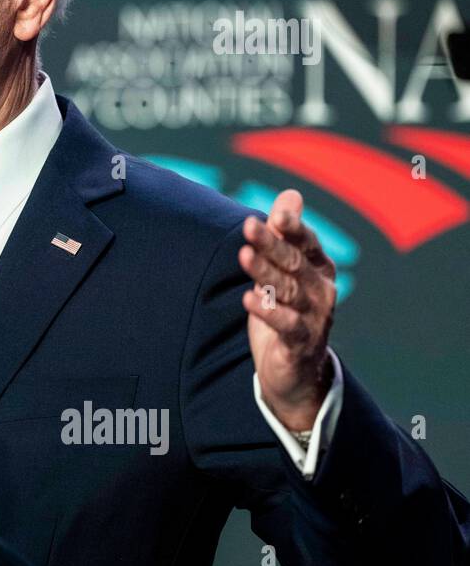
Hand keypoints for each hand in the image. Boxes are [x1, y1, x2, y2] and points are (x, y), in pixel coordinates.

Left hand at [238, 189, 337, 431]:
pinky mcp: (301, 343)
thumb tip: (290, 194)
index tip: (276, 213)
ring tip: (244, 255)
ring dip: (265, 272)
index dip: (293, 228)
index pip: (306, 243)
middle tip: (248, 225)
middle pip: (293, 263)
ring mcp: (314, 317)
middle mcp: (320, 290)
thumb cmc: (286, 311)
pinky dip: (269, 312)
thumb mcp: (283, 272)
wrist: (296, 370)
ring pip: (288, 291)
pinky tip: (248, 299)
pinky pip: (286, 324)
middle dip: (271, 243)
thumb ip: (284, 235)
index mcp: (317, 269)